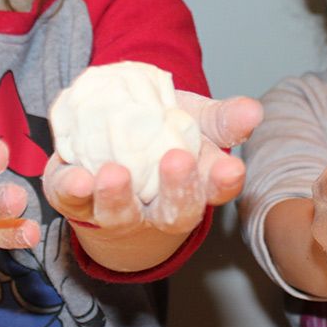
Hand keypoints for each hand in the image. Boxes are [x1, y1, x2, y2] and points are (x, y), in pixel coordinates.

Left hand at [44, 92, 261, 237]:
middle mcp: (159, 209)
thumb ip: (222, 119)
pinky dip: (72, 191)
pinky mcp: (76, 201)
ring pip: (119, 215)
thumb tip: (254, 111)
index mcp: (195, 187)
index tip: (230, 167)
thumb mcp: (195, 122)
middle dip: (177, 191)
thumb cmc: (162, 138)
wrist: (109, 148)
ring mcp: (116, 212)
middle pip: (175, 213)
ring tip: (114, 173)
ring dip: (116, 197)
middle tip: (177, 161)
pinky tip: (77, 178)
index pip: (216, 189)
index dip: (223, 182)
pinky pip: (72, 202)